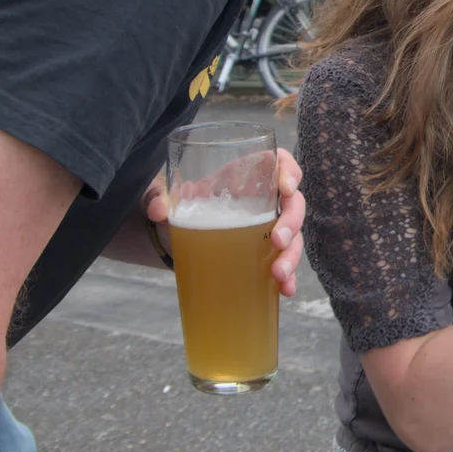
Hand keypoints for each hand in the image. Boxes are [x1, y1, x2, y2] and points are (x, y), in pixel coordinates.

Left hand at [145, 147, 304, 295]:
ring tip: (278, 274)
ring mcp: (265, 228)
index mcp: (244, 175)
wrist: (172, 235)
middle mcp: (262, 200)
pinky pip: (283, 262)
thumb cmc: (177, 205)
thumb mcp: (163, 196)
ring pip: (294, 236)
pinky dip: (288, 277)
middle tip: (278, 241)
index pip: (278, 162)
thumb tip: (159, 210)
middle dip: (291, 222)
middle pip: (293, 204)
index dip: (289, 171)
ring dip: (292, 255)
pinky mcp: (262, 254)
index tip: (285, 189)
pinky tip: (285, 289)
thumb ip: (158, 197)